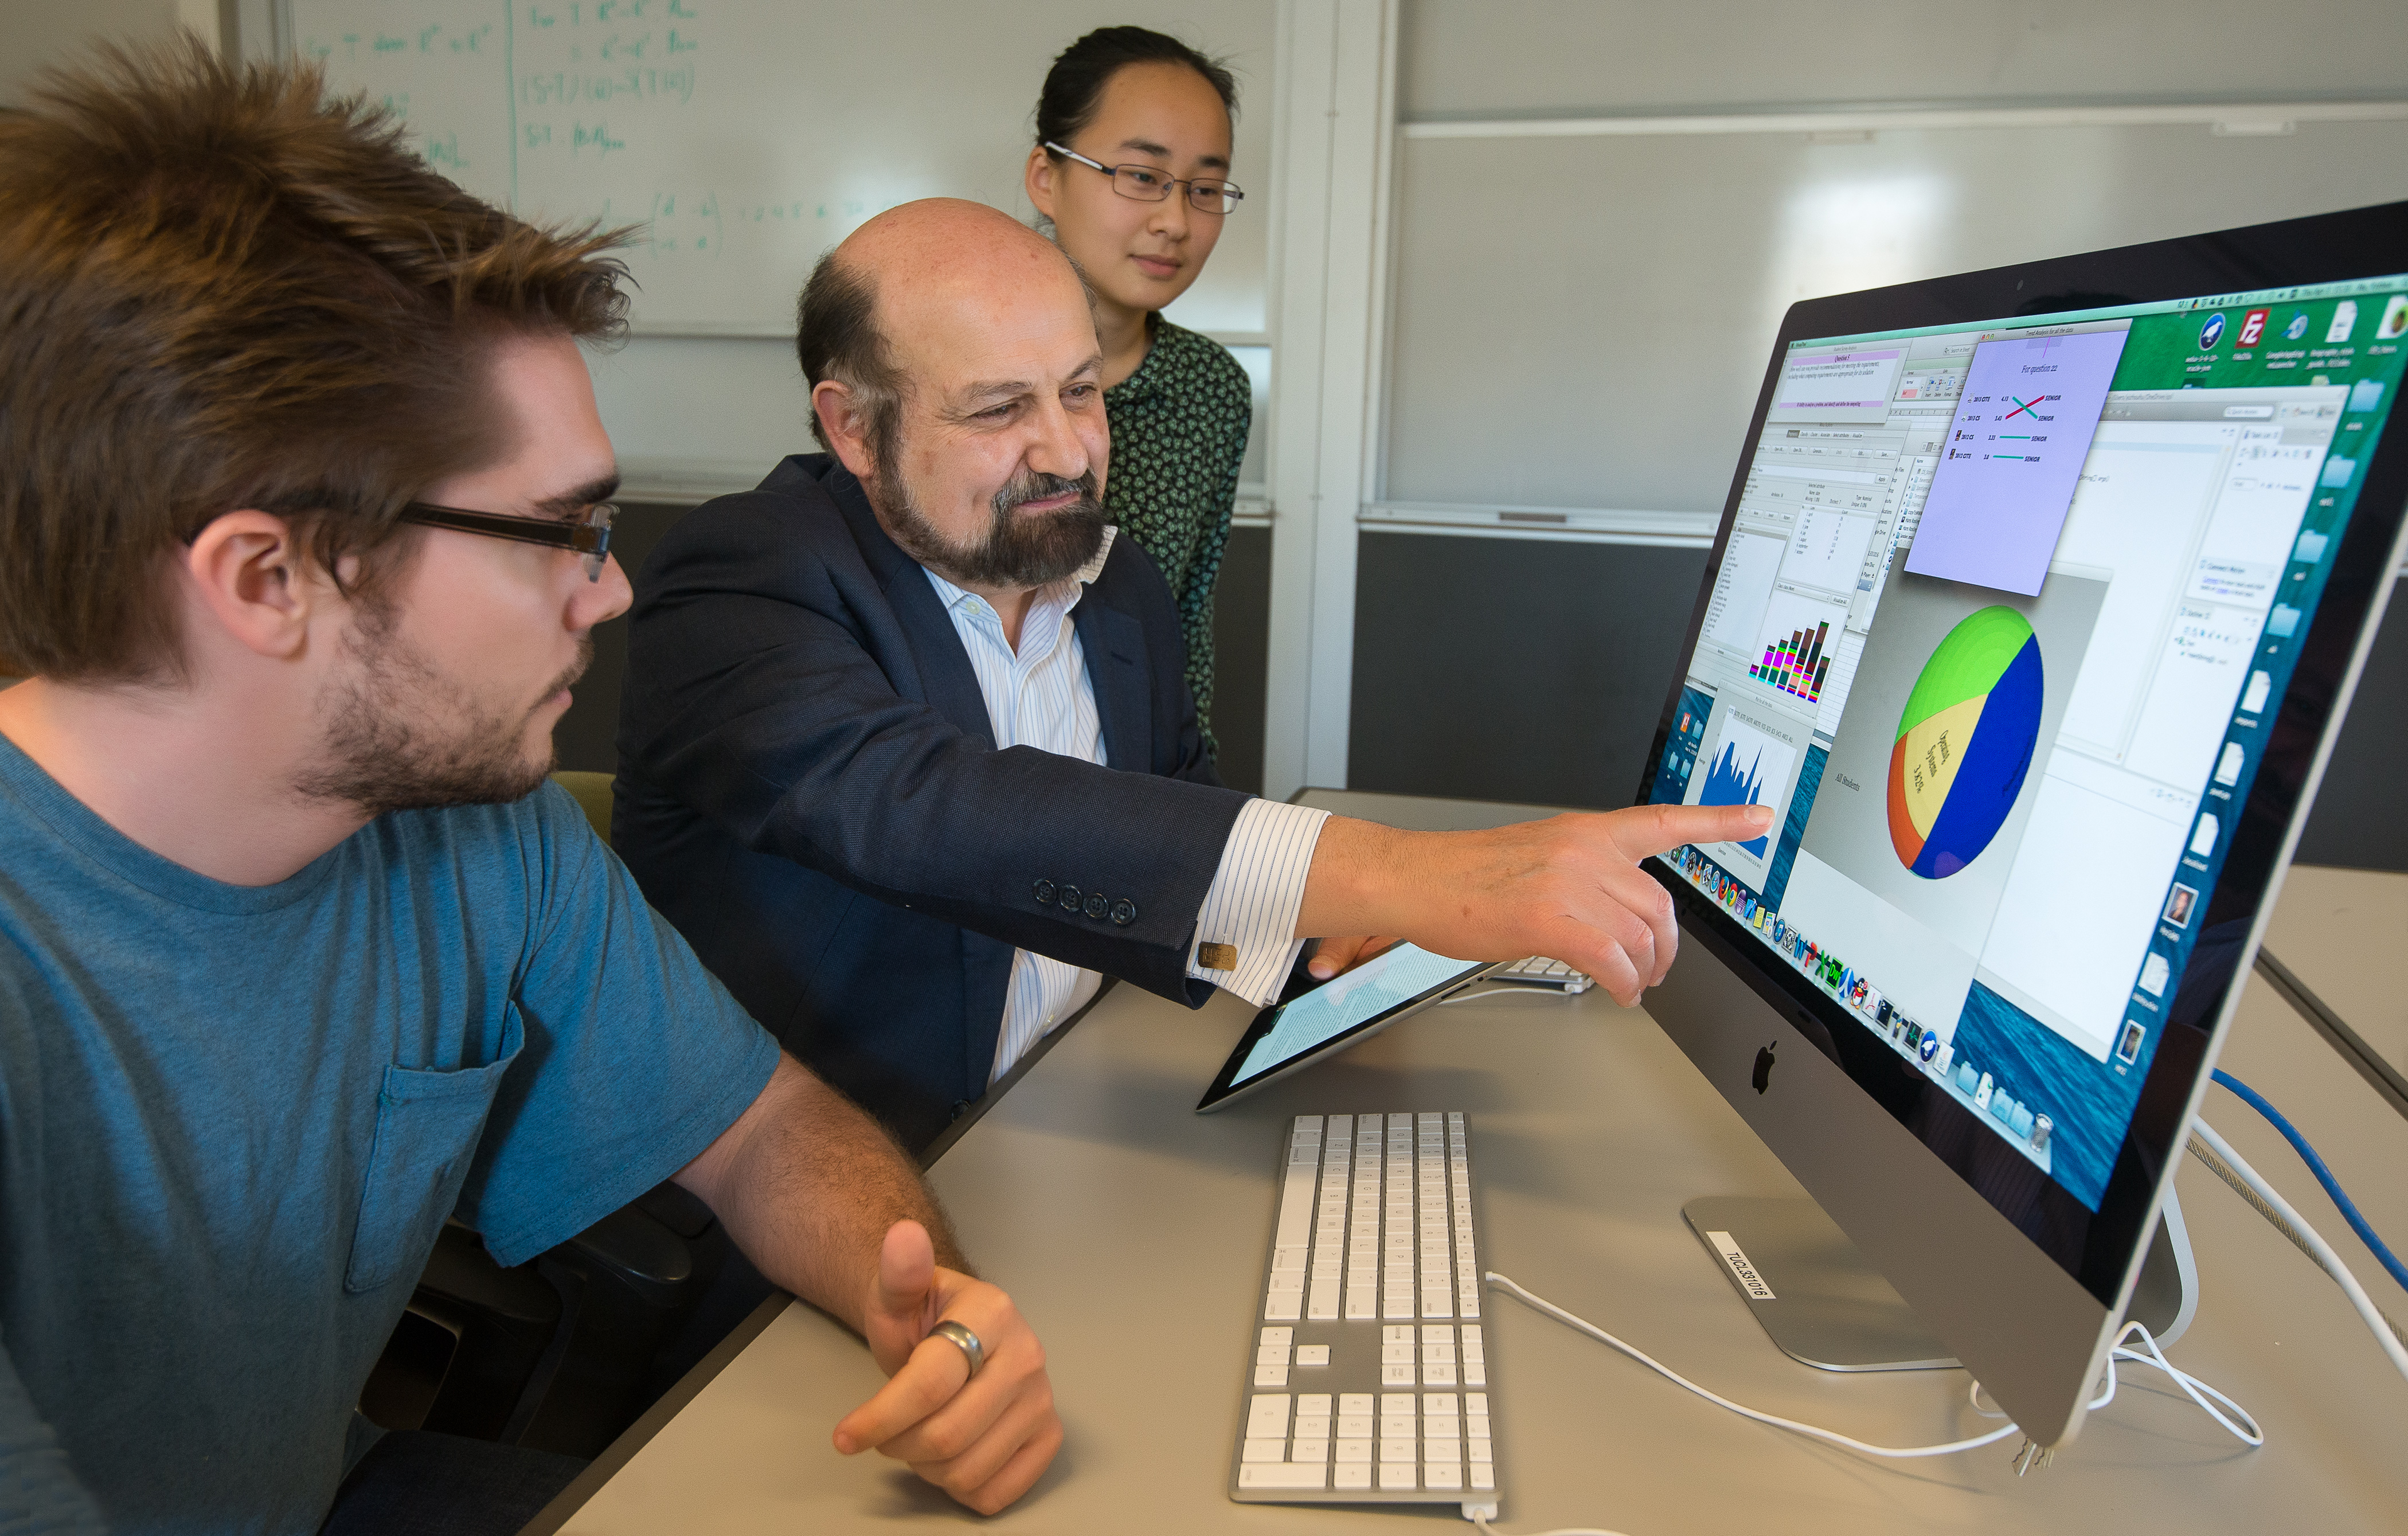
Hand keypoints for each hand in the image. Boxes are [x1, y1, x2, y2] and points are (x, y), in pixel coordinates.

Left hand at [833, 1220, 1061, 1513]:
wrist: (958, 1331)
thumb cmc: (922, 1319)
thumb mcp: (898, 1296)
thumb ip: (898, 1273)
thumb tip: (902, 1234)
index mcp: (993, 1314)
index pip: (930, 1384)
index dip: (880, 1417)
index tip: (844, 1436)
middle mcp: (1029, 1356)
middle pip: (947, 1434)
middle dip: (898, 1443)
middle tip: (884, 1431)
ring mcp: (1044, 1399)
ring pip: (968, 1469)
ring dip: (925, 1468)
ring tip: (917, 1437)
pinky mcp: (1049, 1435)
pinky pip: (996, 1491)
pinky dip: (960, 1488)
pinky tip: (950, 1456)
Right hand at [1297, 802, 1773, 1007]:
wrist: (1415, 879)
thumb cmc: (1463, 878)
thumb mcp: (1534, 858)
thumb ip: (1581, 877)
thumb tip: (1614, 919)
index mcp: (1584, 832)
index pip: (1664, 821)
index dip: (1720, 821)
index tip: (1760, 818)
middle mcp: (1585, 851)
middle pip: (1659, 905)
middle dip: (1665, 948)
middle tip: (1654, 971)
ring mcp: (1570, 883)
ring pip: (1641, 937)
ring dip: (1644, 973)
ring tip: (1630, 986)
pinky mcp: (1552, 918)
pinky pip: (1614, 960)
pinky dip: (1624, 984)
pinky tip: (1617, 992)